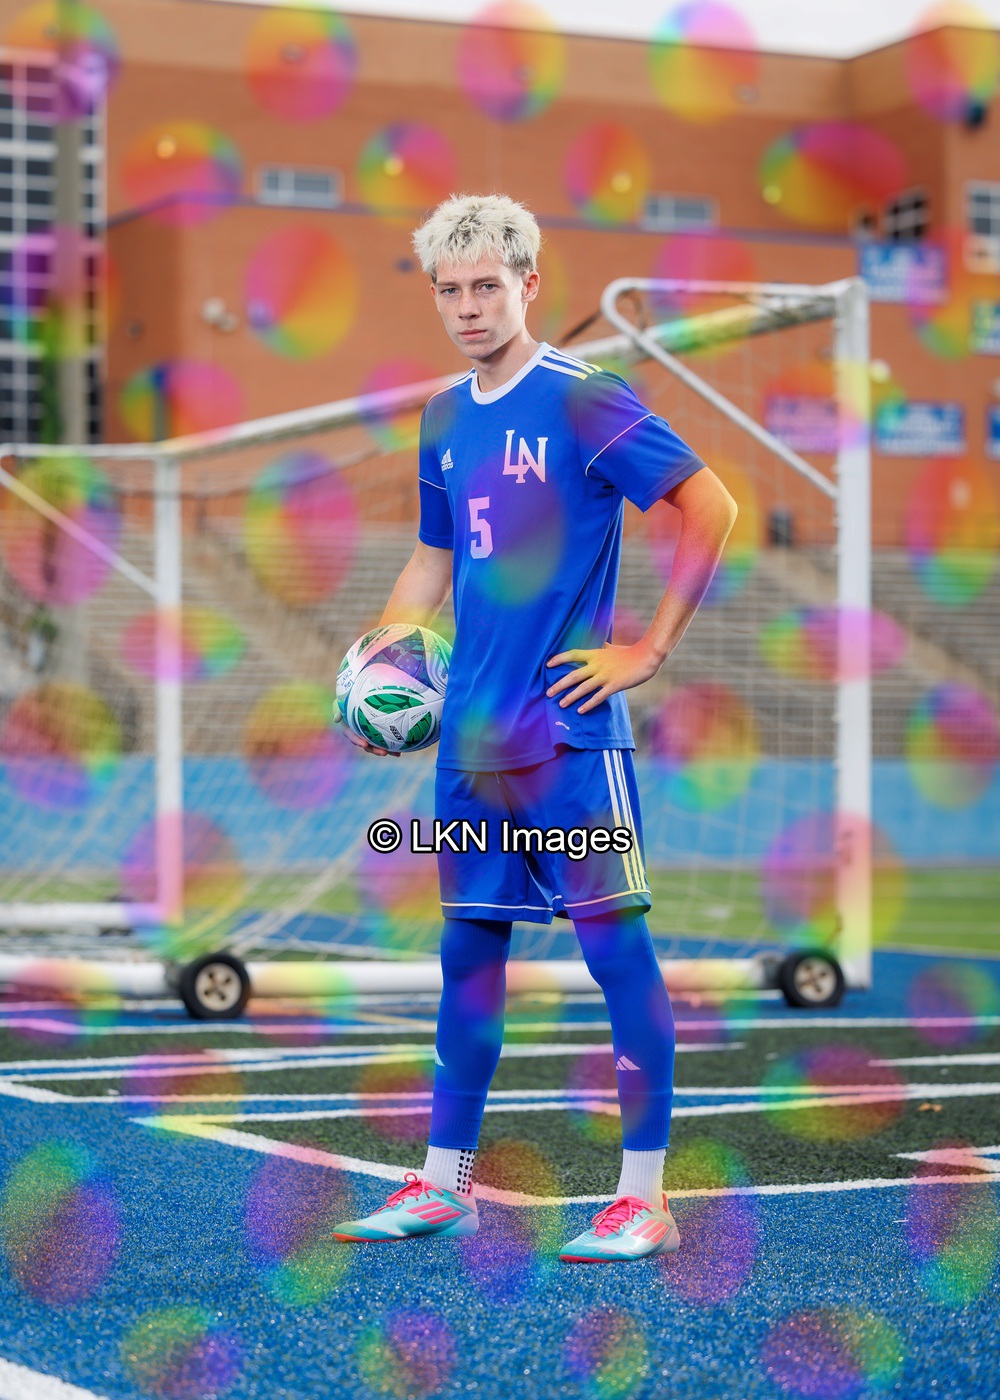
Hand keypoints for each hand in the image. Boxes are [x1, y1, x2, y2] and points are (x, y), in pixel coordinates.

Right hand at [332, 702, 398, 757]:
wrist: (361, 692)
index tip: (364, 744)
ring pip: (377, 744)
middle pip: (367, 744)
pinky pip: (385, 738)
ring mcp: (369, 733)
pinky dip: (393, 744)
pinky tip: (403, 748)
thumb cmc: (349, 696)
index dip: (357, 741)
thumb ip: (337, 708)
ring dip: (386, 750)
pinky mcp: (379, 730)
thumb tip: (335, 719)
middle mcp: (360, 732)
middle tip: (384, 753)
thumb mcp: (340, 700)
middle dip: (375, 750)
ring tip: (397, 754)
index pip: (352, 736)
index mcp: (349, 727)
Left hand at [546, 641, 664, 714]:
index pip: (573, 654)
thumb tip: (601, 644)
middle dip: (559, 684)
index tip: (548, 664)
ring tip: (561, 704)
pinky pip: (598, 696)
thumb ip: (604, 648)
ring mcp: (605, 675)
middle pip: (574, 675)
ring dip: (571, 697)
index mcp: (596, 654)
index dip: (559, 659)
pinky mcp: (614, 685)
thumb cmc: (630, 652)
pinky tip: (580, 710)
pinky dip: (589, 704)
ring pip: (583, 687)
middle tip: (548, 692)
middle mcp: (597, 664)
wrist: (647, 656)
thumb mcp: (614, 648)